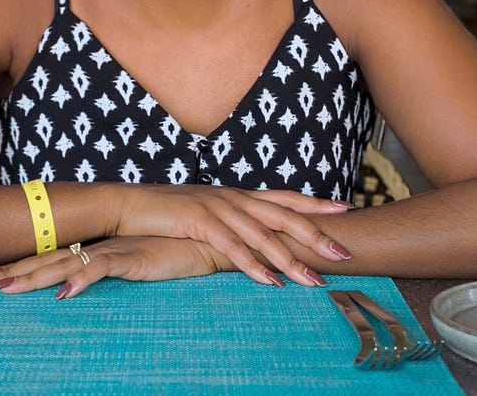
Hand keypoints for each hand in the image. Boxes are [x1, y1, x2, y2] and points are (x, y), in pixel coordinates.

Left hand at [0, 237, 226, 298]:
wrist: (208, 239)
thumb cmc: (173, 252)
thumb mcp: (135, 265)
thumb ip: (110, 270)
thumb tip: (82, 285)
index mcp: (95, 247)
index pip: (50, 256)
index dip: (19, 266)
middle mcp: (98, 245)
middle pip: (47, 259)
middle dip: (11, 271)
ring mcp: (113, 249)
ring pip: (65, 263)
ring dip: (34, 276)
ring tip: (4, 289)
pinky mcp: (135, 257)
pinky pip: (103, 268)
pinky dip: (82, 280)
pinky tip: (64, 294)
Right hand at [107, 184, 350, 286]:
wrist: (131, 204)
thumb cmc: (169, 213)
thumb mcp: (208, 214)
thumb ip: (232, 222)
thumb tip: (255, 235)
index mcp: (237, 195)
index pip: (284, 198)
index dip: (315, 204)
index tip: (345, 210)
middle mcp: (233, 197)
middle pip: (283, 215)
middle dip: (316, 234)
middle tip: (344, 252)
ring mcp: (218, 207)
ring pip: (263, 235)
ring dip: (291, 260)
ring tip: (315, 280)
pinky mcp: (199, 221)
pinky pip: (233, 247)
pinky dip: (254, 265)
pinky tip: (271, 282)